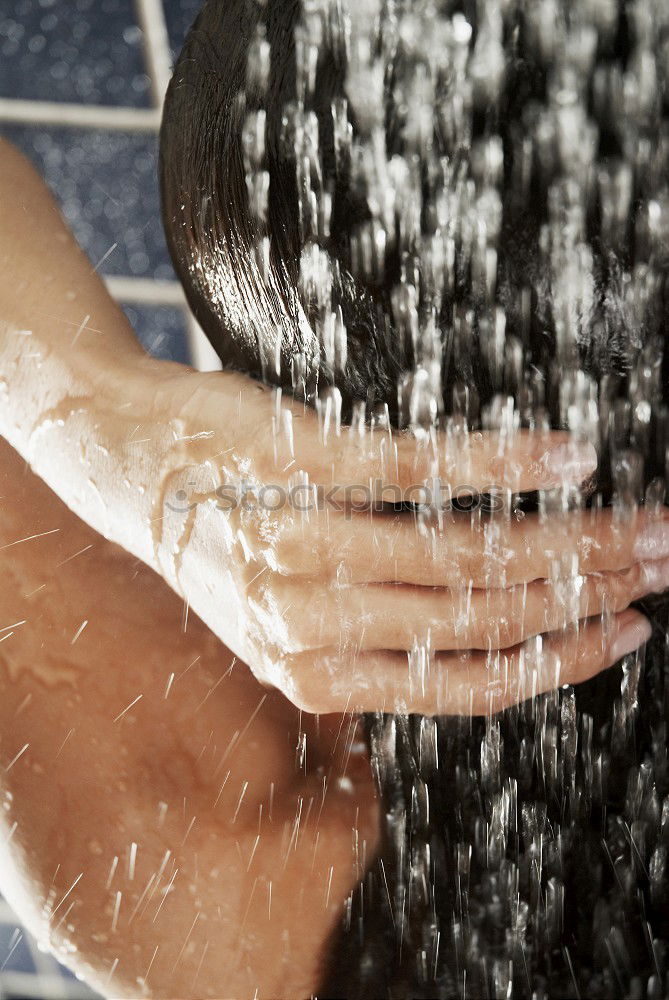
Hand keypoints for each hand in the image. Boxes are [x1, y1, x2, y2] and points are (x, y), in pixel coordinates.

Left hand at [121, 368, 658, 713]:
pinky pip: (422, 470)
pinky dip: (505, 463)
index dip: (559, 660)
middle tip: (659, 561)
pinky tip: (565, 454)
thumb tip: (489, 627)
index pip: (465, 683)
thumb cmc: (224, 535)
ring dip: (567, 537)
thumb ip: (375, 634)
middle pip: (481, 618)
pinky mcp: (303, 464)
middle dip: (587, 592)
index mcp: (315, 675)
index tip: (625, 631)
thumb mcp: (288, 613)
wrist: (126, 463)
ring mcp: (306, 543)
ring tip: (636, 519)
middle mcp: (310, 623)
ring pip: (464, 555)